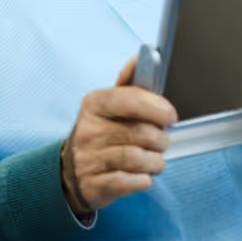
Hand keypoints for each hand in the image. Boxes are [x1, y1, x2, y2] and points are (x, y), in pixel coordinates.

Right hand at [60, 56, 176, 214]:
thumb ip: (130, 83)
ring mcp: (89, 158)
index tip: (170, 116)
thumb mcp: (109, 105)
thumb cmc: (100, 133)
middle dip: (161, 140)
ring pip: (141, 159)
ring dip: (155, 162)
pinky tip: (140, 175)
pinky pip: (134, 182)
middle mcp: (89, 130)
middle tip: (159, 141)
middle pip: (143, 134)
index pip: (131, 100)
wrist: (72, 172)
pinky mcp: (95, 184)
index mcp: (94, 104)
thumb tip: (141, 56)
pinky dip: (144, 180)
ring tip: (152, 160)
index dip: (157, 108)